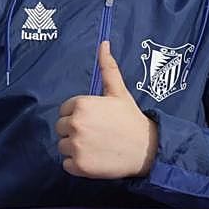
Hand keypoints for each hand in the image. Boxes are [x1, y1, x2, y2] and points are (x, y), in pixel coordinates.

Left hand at [56, 41, 158, 178]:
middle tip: (98, 134)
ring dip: (76, 148)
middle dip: (76, 131)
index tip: (96, 121)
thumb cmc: (131, 119)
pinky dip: (77, 164)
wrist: (147, 149)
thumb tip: (103, 42)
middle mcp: (76, 124)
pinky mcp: (79, 166)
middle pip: (61, 128)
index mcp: (82, 104)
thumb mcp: (119, 92)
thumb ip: (107, 68)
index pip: (65, 110)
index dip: (79, 115)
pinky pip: (66, 164)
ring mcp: (76, 146)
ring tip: (97, 146)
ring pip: (62, 146)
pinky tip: (95, 158)